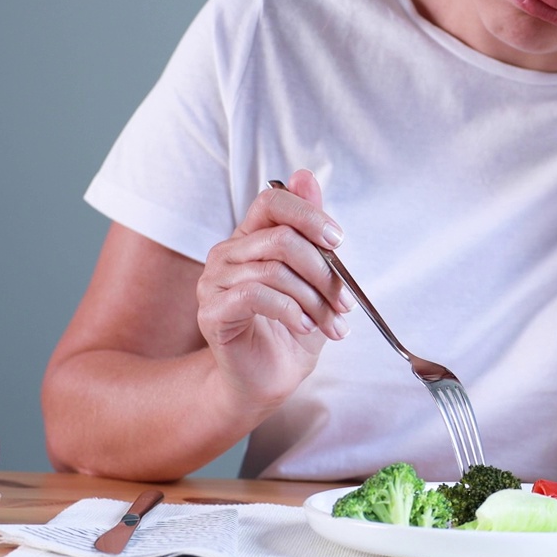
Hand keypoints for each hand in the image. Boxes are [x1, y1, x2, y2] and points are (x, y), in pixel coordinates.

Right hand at [195, 169, 351, 406]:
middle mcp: (227, 253)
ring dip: (313, 299)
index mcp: (252, 238)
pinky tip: (305, 328)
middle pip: (282, 238)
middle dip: (323, 272)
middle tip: (345, 303)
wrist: (270, 379)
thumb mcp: (313, 279)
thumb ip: (310, 232)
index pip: (273, 201)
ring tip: (331, 324)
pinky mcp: (211, 311)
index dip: (309, 214)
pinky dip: (290, 311)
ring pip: (274, 269)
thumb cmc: (292, 329)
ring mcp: (214, 281)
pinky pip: (254, 294)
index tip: (338, 241)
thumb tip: (306, 177)